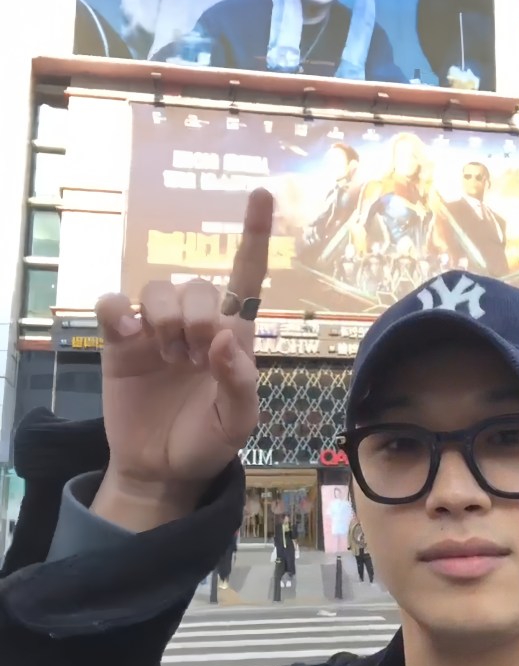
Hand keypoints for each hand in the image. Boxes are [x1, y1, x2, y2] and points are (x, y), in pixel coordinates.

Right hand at [93, 189, 272, 520]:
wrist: (160, 470)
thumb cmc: (206, 442)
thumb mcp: (237, 423)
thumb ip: (239, 381)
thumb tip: (224, 337)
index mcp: (232, 336)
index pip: (245, 277)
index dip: (253, 236)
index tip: (259, 194)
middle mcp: (194, 323)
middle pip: (197, 285)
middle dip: (198, 317)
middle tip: (194, 358)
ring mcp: (155, 331)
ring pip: (156, 288)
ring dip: (164, 318)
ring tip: (168, 358)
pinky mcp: (118, 343)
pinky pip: (112, 304)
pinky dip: (116, 310)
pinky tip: (126, 335)